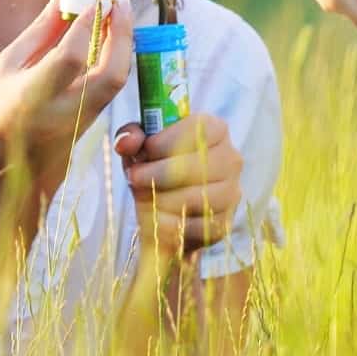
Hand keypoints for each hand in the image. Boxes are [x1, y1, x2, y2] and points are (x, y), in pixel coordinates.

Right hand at [0, 0, 134, 197]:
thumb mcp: (7, 65)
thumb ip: (42, 28)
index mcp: (29, 99)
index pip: (69, 58)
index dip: (87, 24)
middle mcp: (60, 115)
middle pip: (110, 74)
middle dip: (122, 32)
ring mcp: (79, 125)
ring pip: (117, 81)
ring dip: (123, 41)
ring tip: (117, 8)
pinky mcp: (90, 128)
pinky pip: (111, 87)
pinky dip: (115, 56)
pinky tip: (109, 34)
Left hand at [114, 114, 243, 259]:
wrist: (167, 206)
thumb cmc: (156, 165)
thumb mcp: (140, 145)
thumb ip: (131, 136)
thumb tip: (125, 143)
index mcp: (215, 130)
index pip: (199, 129)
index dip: (167, 141)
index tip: (145, 151)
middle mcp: (230, 158)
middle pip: (198, 165)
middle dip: (158, 173)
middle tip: (135, 178)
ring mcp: (231, 191)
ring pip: (198, 197)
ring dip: (163, 200)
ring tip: (143, 198)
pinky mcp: (224, 221)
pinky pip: (199, 226)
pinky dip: (172, 224)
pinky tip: (156, 218)